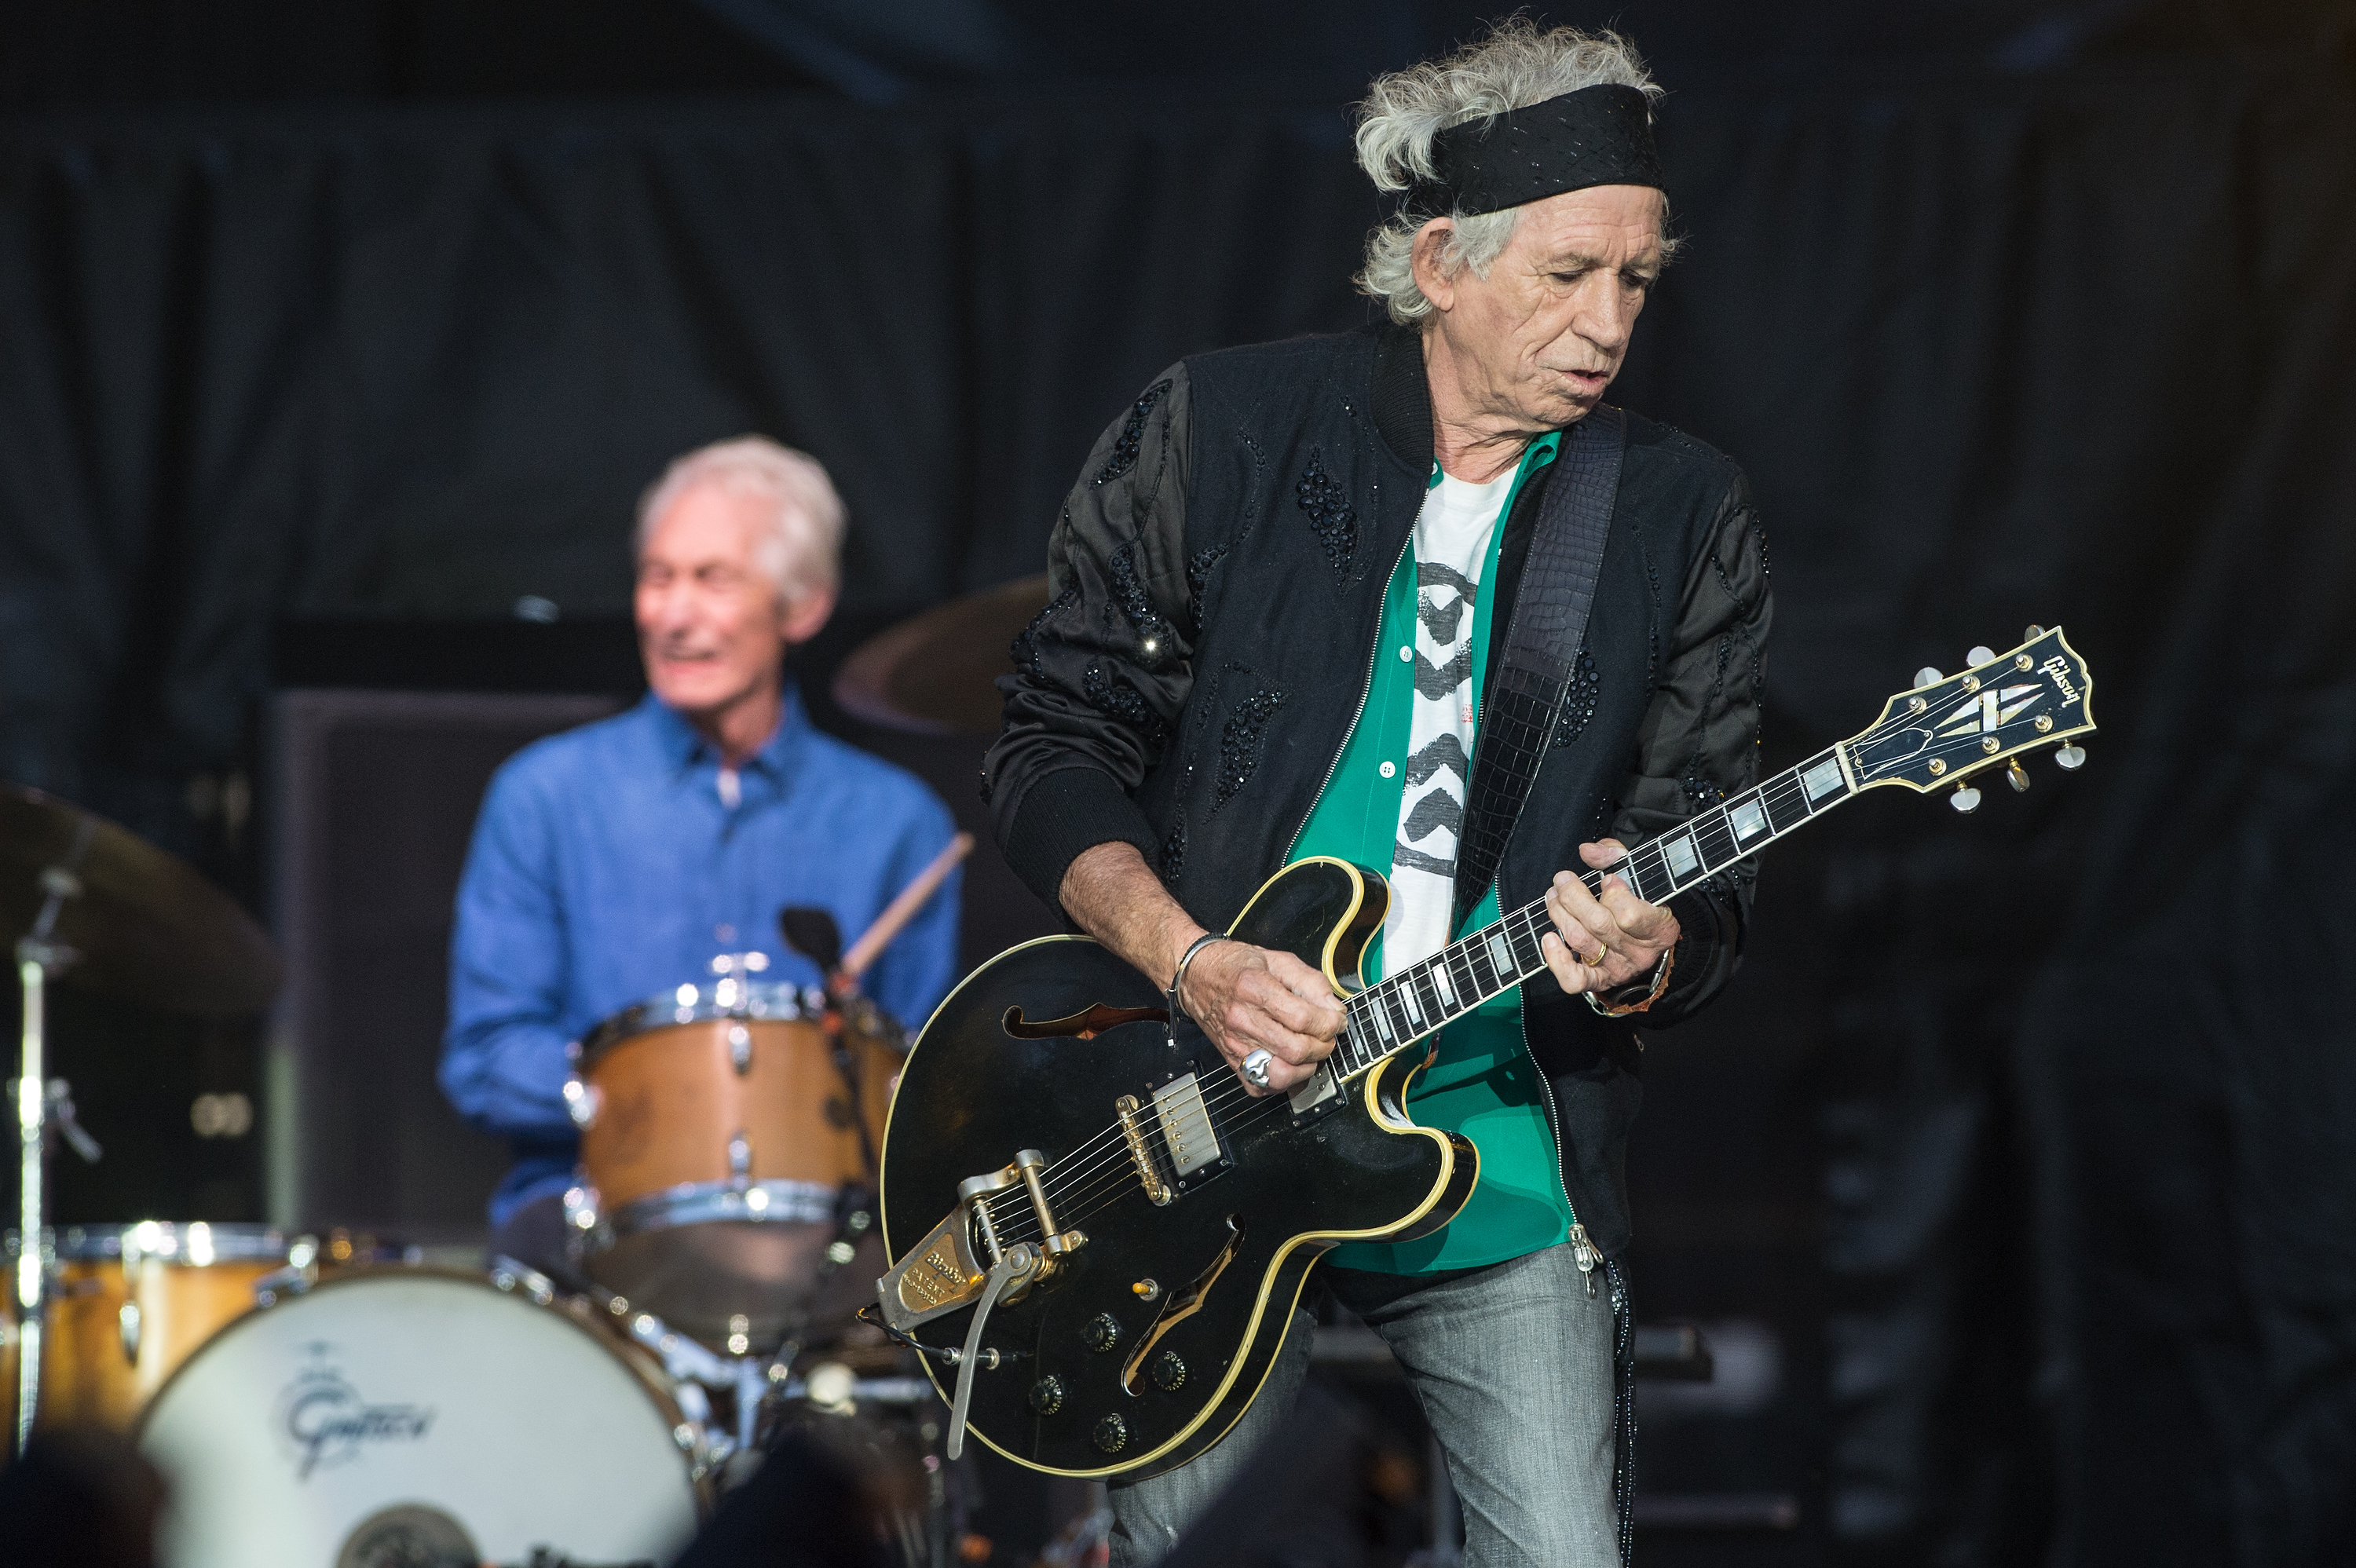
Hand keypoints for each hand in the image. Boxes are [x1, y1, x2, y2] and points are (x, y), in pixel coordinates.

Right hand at [1177, 940, 1342, 1096]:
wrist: (1196, 976)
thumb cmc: (1234, 966)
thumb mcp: (1277, 960)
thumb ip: (1310, 981)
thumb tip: (1334, 1008)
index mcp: (1254, 988)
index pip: (1302, 1018)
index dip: (1329, 1023)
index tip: (1336, 1020)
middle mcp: (1242, 1020)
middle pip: (1295, 1049)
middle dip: (1323, 1046)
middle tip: (1327, 1036)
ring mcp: (1236, 1045)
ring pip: (1281, 1074)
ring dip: (1306, 1067)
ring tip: (1311, 1052)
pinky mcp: (1232, 1061)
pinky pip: (1261, 1087)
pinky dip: (1282, 1082)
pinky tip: (1289, 1064)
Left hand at [1539, 839, 1680, 997]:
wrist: (1647, 945)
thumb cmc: (1642, 904)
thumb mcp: (1639, 877)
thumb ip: (1616, 858)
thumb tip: (1588, 851)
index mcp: (1659, 928)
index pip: (1630, 916)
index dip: (1613, 894)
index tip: (1607, 879)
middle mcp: (1639, 953)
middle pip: (1598, 924)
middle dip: (1573, 896)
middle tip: (1563, 879)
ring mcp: (1617, 969)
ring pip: (1580, 941)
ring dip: (1559, 913)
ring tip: (1553, 895)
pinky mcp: (1598, 981)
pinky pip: (1573, 978)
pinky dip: (1556, 959)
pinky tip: (1549, 937)